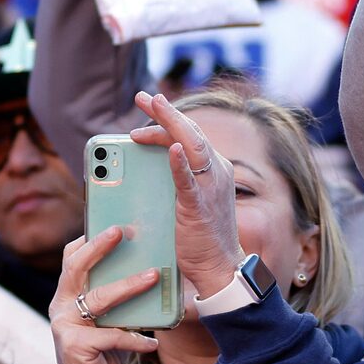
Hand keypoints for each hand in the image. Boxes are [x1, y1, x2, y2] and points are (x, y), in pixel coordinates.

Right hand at [48, 227, 164, 363]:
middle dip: (99, 247)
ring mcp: (65, 325)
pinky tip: (152, 343)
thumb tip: (149, 273)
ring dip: (129, 286)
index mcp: (67, 295)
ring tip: (154, 276)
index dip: (88, 238)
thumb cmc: (101, 357)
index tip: (112, 222)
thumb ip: (115, 303)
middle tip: (122, 231)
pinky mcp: (76, 346)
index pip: (72, 258)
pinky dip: (135, 339)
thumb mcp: (107, 323)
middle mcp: (61, 305)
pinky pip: (113, 336)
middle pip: (78, 267)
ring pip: (99, 298)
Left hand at [129, 90, 246, 300]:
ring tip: (154, 106)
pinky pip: (189, 180)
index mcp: (214, 170)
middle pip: (190, 133)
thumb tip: (149, 164)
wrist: (219, 267)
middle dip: (166, 112)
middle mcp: (216, 173)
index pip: (189, 135)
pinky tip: (170, 147)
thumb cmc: (202, 237)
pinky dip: (179, 163)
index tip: (149, 105)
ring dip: (171, 124)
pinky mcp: (199, 207)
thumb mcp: (189, 201)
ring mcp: (210, 188)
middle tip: (144, 96)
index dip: (168, 118)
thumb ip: (177, 179)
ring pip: (192, 146)